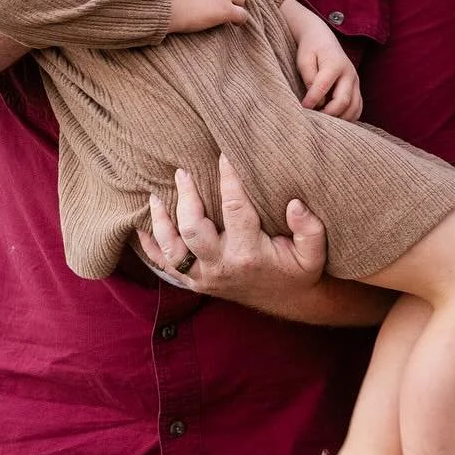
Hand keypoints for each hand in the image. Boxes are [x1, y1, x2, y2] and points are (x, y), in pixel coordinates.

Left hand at [138, 155, 328, 305]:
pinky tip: (140, 227)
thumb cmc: (300, 270)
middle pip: (192, 230)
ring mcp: (204, 277)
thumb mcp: (314, 253)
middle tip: (182, 171)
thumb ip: (310, 228)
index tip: (225, 152)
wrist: (290, 302)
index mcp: (250, 254)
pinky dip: (149, 248)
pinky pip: (164, 266)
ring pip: (172, 250)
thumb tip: (295, 203)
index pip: (235, 208)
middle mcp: (222, 266)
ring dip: (161, 222)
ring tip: (155, 195)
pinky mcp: (195, 282)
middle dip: (186, 198)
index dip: (229, 177)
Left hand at [285, 5, 362, 119]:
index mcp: (335, 64)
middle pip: (343, 101)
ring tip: (324, 122)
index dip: (312, 100)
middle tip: (314, 118)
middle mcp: (349, 73)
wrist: (323, 39)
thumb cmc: (311, 50)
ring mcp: (356, 82)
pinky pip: (358, 108)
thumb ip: (309, 77)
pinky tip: (335, 121)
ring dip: (339, 119)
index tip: (303, 108)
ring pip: (354, 108)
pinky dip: (348, 118)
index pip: (324, 86)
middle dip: (328, 113)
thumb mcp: (304, 59)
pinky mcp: (357, 88)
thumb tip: (313, 98)